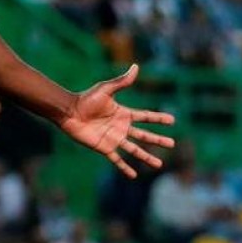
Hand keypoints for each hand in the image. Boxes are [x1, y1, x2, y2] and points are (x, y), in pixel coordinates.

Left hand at [58, 64, 174, 178]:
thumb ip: (122, 82)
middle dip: (158, 140)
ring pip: (134, 150)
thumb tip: (136, 67)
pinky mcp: (104, 148)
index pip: (145, 116)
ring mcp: (114, 138)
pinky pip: (117, 160)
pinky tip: (134, 175)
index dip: (158, 118)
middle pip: (144, 135)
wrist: (69, 112)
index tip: (172, 120)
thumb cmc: (85, 99)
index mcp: (123, 113)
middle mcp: (121, 127)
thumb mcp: (106, 89)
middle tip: (172, 144)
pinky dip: (125, 168)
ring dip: (146, 157)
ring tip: (159, 165)